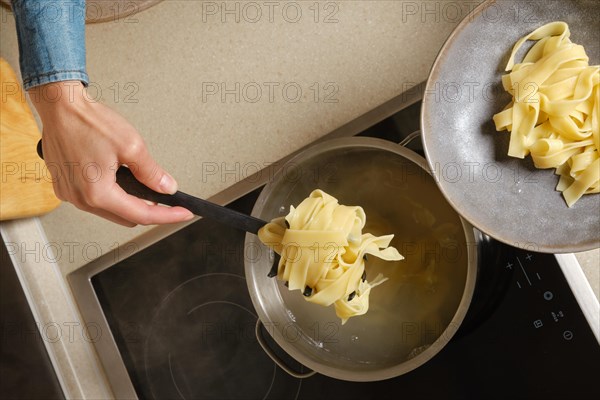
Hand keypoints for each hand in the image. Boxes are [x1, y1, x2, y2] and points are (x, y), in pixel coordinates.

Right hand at [29, 81, 193, 226]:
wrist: (60, 107)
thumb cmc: (88, 122)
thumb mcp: (131, 146)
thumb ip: (151, 172)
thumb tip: (166, 187)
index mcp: (97, 193)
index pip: (141, 215)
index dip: (167, 215)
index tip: (183, 213)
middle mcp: (80, 199)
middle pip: (125, 217)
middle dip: (147, 209)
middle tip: (164, 197)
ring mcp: (69, 194)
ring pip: (110, 210)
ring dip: (128, 202)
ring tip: (141, 184)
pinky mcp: (65, 186)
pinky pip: (94, 199)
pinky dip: (111, 194)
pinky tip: (119, 179)